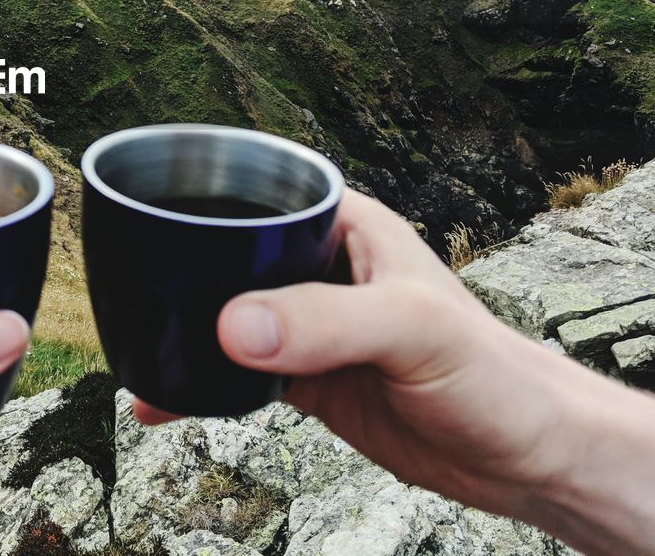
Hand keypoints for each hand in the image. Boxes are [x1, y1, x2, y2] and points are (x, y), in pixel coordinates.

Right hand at [133, 189, 600, 518]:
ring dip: (185, 337)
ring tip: (138, 355)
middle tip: (130, 302)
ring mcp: (311, 326)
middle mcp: (320, 268)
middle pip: (228, 260)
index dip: (203, 206)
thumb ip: (326, 322)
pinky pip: (238, 374)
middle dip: (179, 279)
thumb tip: (234, 326)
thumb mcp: (411, 330)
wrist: (525, 458)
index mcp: (345, 225)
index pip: (257, 196)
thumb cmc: (495, 374)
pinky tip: (166, 404)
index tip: (147, 229)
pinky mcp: (309, 378)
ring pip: (227, 319)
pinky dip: (201, 388)